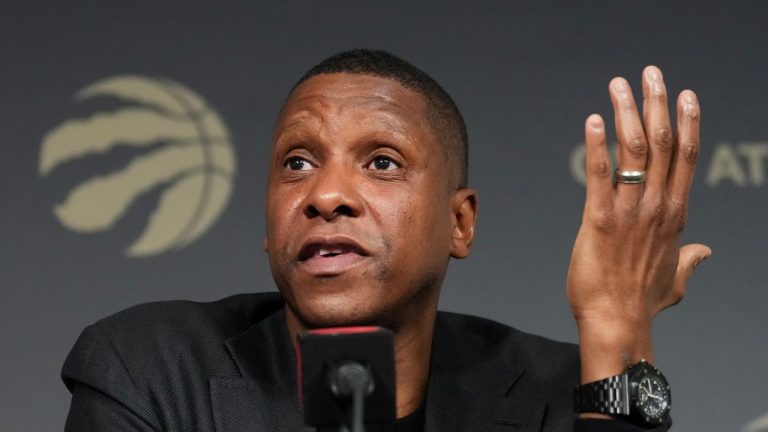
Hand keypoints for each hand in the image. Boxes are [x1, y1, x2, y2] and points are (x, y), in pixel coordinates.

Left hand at [567, 66, 710, 383]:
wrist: (617, 321)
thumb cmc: (642, 302)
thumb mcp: (676, 279)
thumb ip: (691, 260)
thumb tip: (705, 252)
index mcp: (675, 215)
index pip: (685, 158)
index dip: (687, 123)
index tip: (686, 96)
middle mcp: (657, 206)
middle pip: (663, 143)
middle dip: (657, 103)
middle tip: (650, 74)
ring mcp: (630, 210)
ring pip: (634, 149)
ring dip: (627, 113)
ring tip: (619, 85)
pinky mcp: (599, 218)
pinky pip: (599, 173)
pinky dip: (596, 145)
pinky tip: (592, 122)